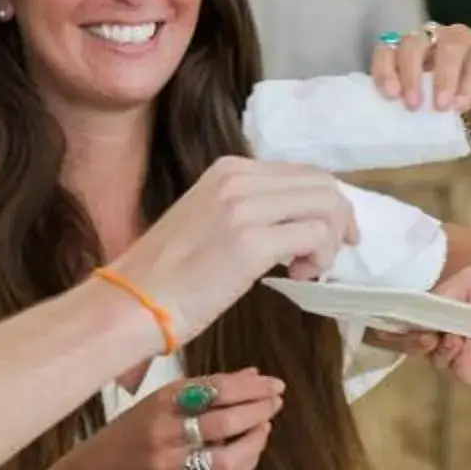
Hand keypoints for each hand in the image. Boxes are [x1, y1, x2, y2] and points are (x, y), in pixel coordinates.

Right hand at [47, 371, 282, 469]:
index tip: (274, 385)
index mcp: (161, 401)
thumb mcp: (163, 400)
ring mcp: (167, 466)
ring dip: (254, 442)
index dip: (250, 388)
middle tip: (276, 403)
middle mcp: (163, 432)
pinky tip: (250, 454)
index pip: (215, 390)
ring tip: (264, 428)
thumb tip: (253, 376)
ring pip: (225, 458)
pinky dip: (243, 467)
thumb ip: (207, 388)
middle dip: (258, 411)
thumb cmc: (136, 429)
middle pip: (223, 423)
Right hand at [107, 157, 358, 341]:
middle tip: (320, 257)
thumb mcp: (210, 219)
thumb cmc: (168, 271)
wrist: (134, 300)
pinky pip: (314, 236)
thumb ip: (250, 208)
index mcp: (229, 169)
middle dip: (336, 221)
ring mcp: (244, 208)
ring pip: (325, 206)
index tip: (324, 237)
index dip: (326, 205)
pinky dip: (319, 258)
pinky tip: (296, 276)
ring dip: (328, 241)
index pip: (303, 173)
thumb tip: (297, 219)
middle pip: (322, 184)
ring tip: (305, 269)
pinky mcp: (251, 242)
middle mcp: (239, 179)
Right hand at [365, 260, 470, 388]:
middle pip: (419, 347)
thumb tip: (403, 318)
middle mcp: (457, 339)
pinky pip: (459, 372)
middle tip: (419, 331)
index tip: (381, 322)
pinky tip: (464, 342)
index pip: (413, 326)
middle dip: (413, 339)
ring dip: (439, 346)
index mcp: (450, 316)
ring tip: (452, 332)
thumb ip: (433, 302)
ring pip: (437, 361)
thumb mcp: (464, 285)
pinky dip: (456, 358)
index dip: (396, 327)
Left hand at [369, 21, 470, 153]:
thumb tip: (385, 130)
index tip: (388, 94)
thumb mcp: (428, 102)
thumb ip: (410, 106)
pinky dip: (468, 83)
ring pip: (448, 46)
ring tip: (441, 107)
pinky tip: (462, 103)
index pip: (388, 48)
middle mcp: (433, 39)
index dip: (384, 67)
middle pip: (413, 43)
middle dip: (410, 74)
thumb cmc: (453, 97)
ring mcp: (461, 39)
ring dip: (443, 78)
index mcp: (409, 51)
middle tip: (412, 105)